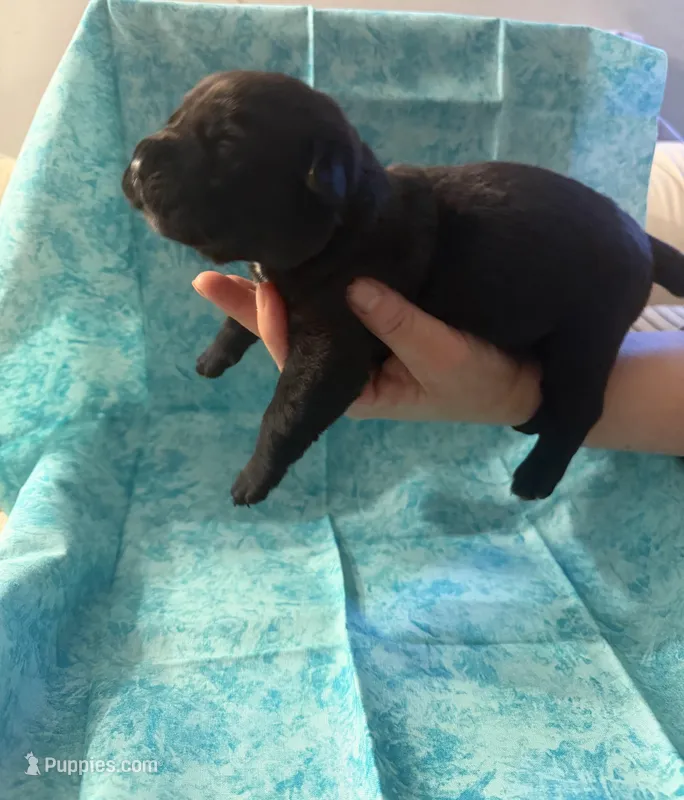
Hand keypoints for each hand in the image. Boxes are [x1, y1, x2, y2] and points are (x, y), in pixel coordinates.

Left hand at [192, 271, 540, 425]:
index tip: (262, 292)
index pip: (298, 360)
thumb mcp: (445, 359)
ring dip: (276, 285)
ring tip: (234, 258)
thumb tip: (355, 285)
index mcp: (354, 388)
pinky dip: (314, 272)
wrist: (523, 376)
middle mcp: (349, 363)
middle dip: (251, 308)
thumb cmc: (484, 382)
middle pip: (291, 333)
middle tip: (205, 281)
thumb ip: (401, 324)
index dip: (274, 328)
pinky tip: (292, 250)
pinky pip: (339, 292)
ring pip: (309, 311)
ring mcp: (362, 336)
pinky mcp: (381, 311)